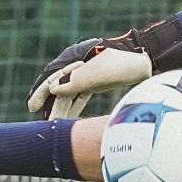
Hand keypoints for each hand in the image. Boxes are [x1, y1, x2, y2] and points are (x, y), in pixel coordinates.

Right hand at [26, 32, 152, 118]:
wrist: (149, 59)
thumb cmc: (125, 63)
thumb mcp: (100, 73)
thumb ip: (76, 81)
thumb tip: (52, 90)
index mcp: (75, 58)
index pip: (52, 77)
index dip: (41, 92)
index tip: (32, 108)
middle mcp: (78, 65)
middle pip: (59, 86)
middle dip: (50, 104)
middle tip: (42, 121)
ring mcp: (88, 74)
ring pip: (69, 93)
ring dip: (61, 107)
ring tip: (52, 123)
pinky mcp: (97, 81)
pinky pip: (80, 95)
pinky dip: (73, 106)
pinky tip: (68, 118)